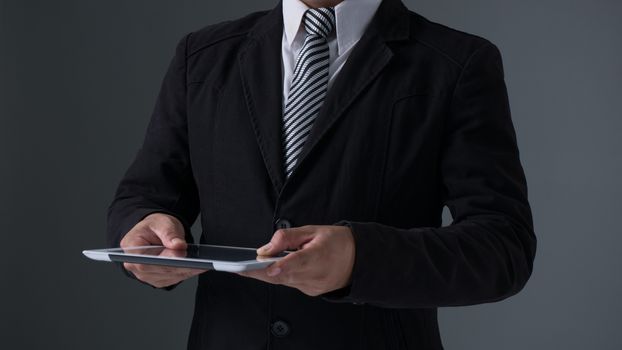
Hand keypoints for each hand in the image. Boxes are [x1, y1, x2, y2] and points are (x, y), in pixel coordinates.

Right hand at [120, 213, 205, 287]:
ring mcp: (146, 275)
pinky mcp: (158, 279)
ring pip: (168, 277)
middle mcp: (135, 266)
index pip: (144, 262)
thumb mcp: (161, 223)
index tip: (181, 259)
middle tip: (198, 263)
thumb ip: (169, 233)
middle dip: (179, 267)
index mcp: (130, 248)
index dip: (163, 262)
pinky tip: (198, 267)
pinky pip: (173, 278)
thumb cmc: (154, 226)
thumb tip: (178, 246)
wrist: (155, 231)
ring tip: (203, 265)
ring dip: (186, 271)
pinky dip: (186, 273)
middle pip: (159, 271)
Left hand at [239, 225, 354, 295]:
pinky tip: (271, 269)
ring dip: (267, 274)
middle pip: (284, 276)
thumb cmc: (337, 242)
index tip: (268, 266)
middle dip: (259, 272)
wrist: (357, 260)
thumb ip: (288, 237)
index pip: (298, 262)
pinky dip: (280, 276)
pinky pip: (290, 284)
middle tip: (239, 268)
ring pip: (284, 281)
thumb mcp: (313, 230)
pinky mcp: (311, 291)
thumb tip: (266, 248)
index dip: (282, 265)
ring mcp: (314, 286)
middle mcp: (317, 275)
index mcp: (320, 255)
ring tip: (248, 267)